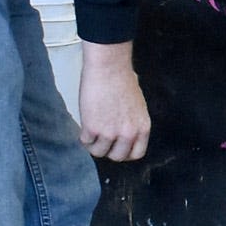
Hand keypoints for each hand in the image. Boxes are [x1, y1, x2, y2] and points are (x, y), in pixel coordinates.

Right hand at [78, 42, 150, 161]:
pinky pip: (85, 142)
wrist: (109, 68)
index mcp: (142, 127)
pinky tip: (84, 127)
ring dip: (93, 144)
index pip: (136, 154)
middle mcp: (129, 133)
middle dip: (108, 150)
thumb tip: (126, 124)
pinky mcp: (92, 128)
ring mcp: (110, 133)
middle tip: (101, 140)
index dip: (124, 152)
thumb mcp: (137, 105)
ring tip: (90, 134)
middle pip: (117, 156)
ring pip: (99, 152)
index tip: (117, 147)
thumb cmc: (122, 79)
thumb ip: (133, 120)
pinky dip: (83, 136)